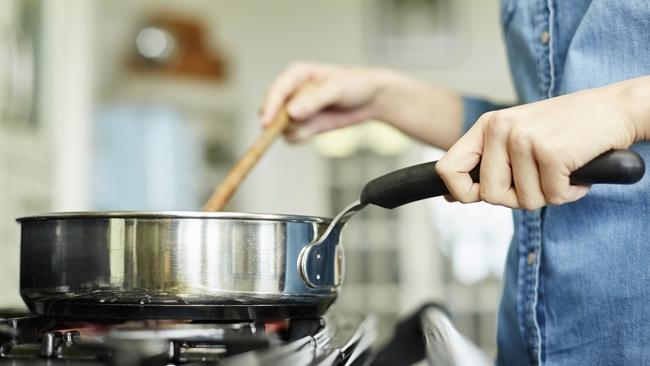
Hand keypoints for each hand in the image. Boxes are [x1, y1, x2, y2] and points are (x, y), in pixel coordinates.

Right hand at [261, 62, 388, 142]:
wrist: (372, 98)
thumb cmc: (355, 84)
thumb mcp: (336, 89)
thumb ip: (313, 100)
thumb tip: (291, 112)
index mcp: (296, 74)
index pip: (276, 91)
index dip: (270, 107)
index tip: (267, 123)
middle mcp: (292, 92)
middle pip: (273, 111)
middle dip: (281, 122)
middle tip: (299, 125)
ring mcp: (296, 110)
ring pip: (282, 127)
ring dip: (296, 130)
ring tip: (316, 123)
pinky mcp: (304, 124)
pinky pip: (292, 136)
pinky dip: (302, 137)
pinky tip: (317, 129)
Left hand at [435, 84, 639, 209]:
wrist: (615, 108)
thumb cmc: (565, 129)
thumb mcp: (516, 138)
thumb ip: (485, 164)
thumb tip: (450, 197)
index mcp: (487, 126)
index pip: (448, 169)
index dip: (461, 193)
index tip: (478, 197)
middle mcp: (501, 129)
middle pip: (490, 195)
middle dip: (518, 197)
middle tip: (540, 178)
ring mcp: (524, 139)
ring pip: (525, 200)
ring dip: (549, 194)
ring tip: (561, 168)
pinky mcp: (551, 152)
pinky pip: (553, 197)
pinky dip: (570, 192)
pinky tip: (576, 170)